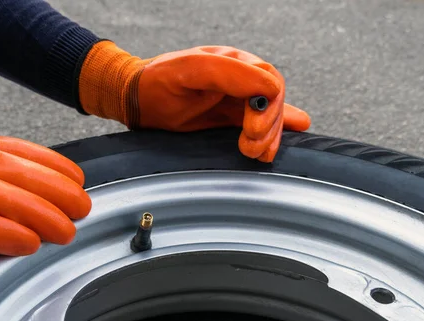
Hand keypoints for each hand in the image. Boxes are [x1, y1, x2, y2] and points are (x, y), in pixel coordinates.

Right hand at [0, 131, 90, 258]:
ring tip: (64, 233)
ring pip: (28, 209)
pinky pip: (0, 234)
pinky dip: (22, 242)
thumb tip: (25, 178)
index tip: (77, 185)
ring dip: (55, 225)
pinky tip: (30, 245)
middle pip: (41, 183)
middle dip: (70, 201)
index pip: (38, 156)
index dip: (66, 174)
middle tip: (81, 213)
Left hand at [79, 42, 310, 161]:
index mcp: (232, 62)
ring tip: (254, 154)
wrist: (138, 99)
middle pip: (273, 101)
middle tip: (250, 147)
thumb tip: (269, 88)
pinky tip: (286, 138)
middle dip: (268, 127)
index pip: (268, 81)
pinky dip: (274, 133)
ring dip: (269, 137)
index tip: (252, 129)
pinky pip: (259, 123)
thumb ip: (229, 74)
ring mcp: (236, 98)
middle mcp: (239, 78)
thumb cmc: (158, 81)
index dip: (267, 107)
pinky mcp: (230, 117)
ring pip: (269, 116)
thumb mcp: (189, 71)